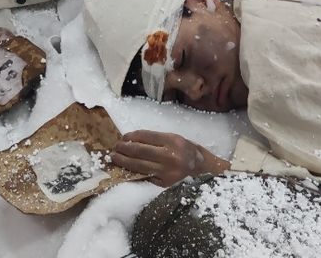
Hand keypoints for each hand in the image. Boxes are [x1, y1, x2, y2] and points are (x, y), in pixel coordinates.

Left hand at [112, 130, 229, 186]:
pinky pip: (145, 177)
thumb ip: (158, 139)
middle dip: (124, 149)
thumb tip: (134, 140)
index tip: (124, 137)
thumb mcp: (177, 139)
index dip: (132, 136)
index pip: (146, 137)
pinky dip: (134, 172)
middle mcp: (169, 156)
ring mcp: (166, 171)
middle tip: (115, 147)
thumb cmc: (190, 151)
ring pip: (139, 166)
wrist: (205, 171)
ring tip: (115, 158)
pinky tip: (126, 170)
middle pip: (140, 151)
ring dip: (124, 161)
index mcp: (173, 141)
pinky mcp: (164, 183)